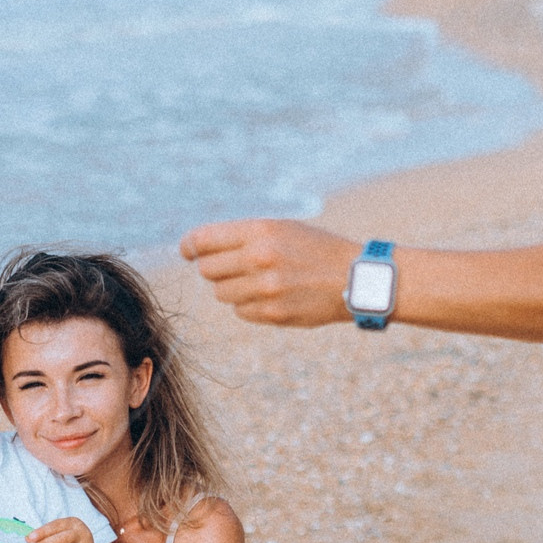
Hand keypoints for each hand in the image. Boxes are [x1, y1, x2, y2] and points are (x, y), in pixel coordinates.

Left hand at [179, 219, 358, 327]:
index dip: (189, 246)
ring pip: (221, 293)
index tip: (186, 251)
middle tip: (231, 268)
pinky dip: (248, 306)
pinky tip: (270, 297)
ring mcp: (265, 288)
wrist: (355, 278)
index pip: (204, 239)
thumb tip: (200, 251)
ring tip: (258, 282)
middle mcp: (259, 258)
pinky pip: (240, 311)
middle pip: (207, 269)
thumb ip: (244, 237)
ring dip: (232, 288)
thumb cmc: (316, 249)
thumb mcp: (283, 229)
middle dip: (214, 269)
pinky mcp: (272, 313)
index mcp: (261, 231)